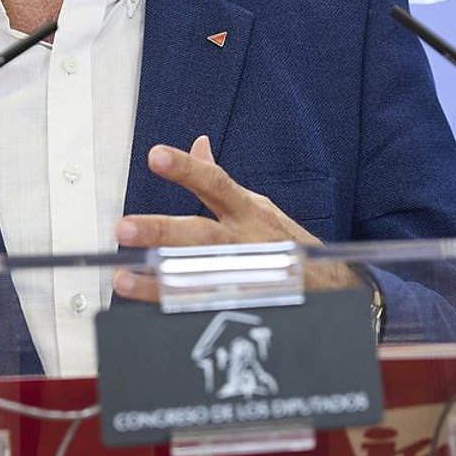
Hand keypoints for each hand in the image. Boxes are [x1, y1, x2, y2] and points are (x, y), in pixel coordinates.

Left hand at [114, 135, 351, 299]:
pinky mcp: (245, 307)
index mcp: (247, 211)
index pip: (215, 183)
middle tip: (125, 228)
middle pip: (201, 234)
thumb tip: (197, 145)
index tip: (155, 155)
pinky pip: (207, 309)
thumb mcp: (257, 206)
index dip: (185, 169)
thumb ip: (218, 180)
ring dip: (157, 282)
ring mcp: (245, 277)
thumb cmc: (285, 243)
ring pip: (198, 278)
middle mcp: (245, 242)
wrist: (331, 286)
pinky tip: (152, 309)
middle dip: (161, 231)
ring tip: (123, 279)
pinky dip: (179, 310)